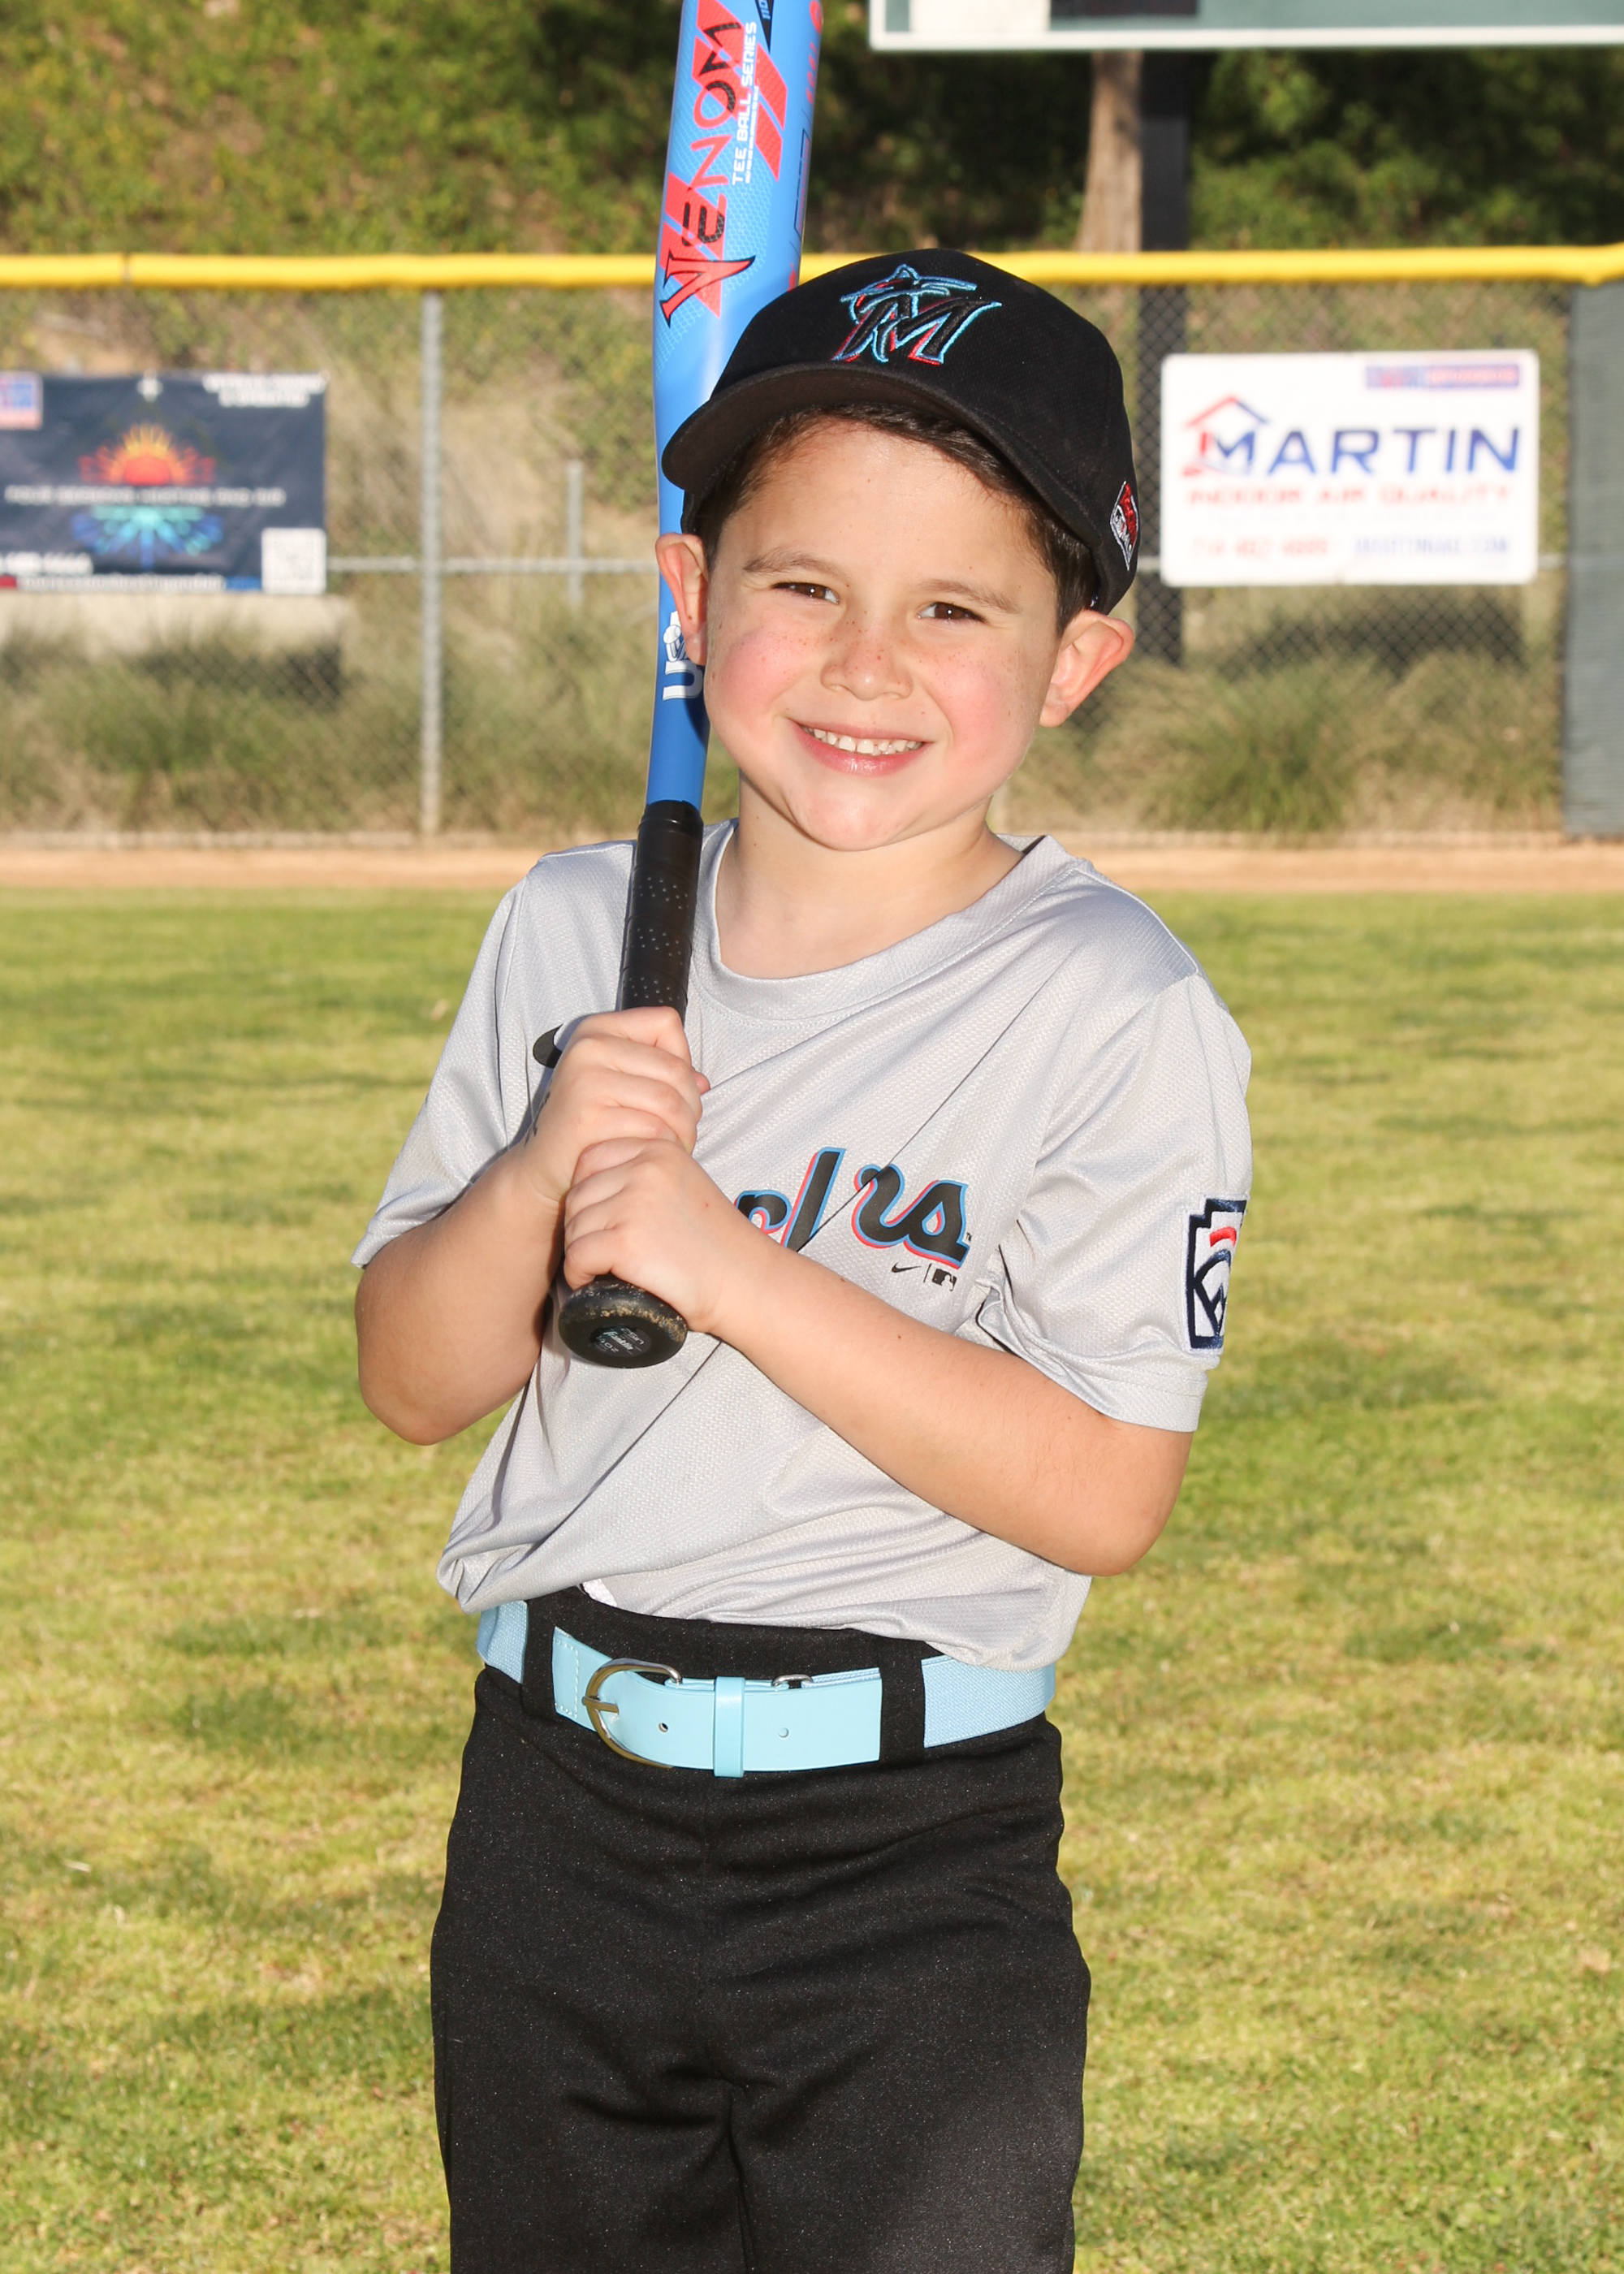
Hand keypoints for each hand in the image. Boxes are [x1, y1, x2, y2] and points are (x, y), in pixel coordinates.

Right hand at [522, 1008, 707, 1211]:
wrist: (545, 1168)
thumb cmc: (589, 1125)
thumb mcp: (620, 1084)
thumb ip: (662, 1073)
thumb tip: (702, 1082)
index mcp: (596, 1029)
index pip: (666, 1024)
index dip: (683, 1058)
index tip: (672, 1090)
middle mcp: (588, 1047)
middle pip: (675, 1068)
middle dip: (692, 1106)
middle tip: (683, 1131)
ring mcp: (585, 1081)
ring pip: (669, 1102)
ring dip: (683, 1132)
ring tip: (673, 1147)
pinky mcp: (588, 1118)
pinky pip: (652, 1131)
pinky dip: (662, 1149)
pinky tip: (650, 1157)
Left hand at [561, 1135, 771, 1339]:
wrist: (745, 1281)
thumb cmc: (715, 1243)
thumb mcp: (683, 1185)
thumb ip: (645, 1175)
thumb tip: (589, 1189)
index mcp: (658, 1149)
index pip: (590, 1160)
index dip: (589, 1195)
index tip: (605, 1222)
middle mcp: (645, 1168)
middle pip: (577, 1195)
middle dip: (583, 1227)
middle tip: (603, 1251)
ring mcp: (634, 1203)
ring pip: (574, 1227)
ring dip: (581, 1252)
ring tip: (605, 1268)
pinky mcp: (626, 1241)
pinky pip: (578, 1256)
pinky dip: (580, 1275)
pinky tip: (595, 1282)